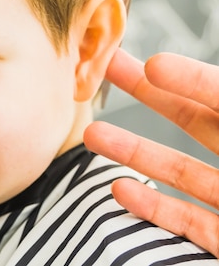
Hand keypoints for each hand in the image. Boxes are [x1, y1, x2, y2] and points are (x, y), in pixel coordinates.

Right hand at [84, 49, 218, 256]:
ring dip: (133, 151)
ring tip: (92, 134)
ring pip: (181, 170)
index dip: (186, 77)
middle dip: (146, 92)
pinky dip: (153, 207)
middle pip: (193, 119)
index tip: (149, 63)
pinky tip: (121, 190)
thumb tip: (192, 75)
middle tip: (107, 68)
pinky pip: (188, 221)